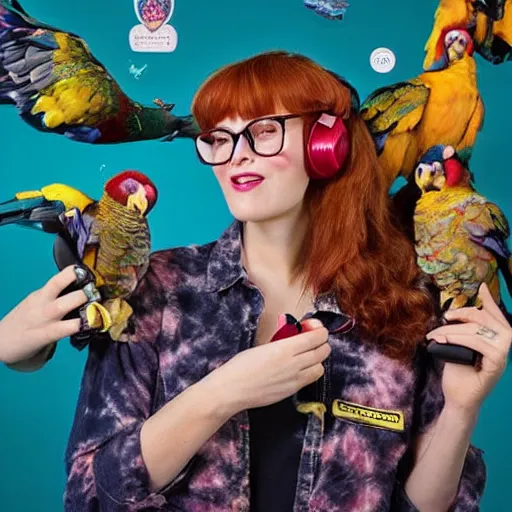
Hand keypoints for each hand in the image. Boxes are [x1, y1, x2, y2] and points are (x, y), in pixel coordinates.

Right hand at [0, 265, 88, 365]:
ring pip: (62, 304)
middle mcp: (41, 302)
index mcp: (41, 294)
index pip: (59, 278)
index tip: (92, 270)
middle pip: (58, 285)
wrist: (0, 343)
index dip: (75, 272)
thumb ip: (56, 298)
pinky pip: (63, 329)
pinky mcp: (44, 335)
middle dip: (79, 282)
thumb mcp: (37, 304)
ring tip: (97, 299)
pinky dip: (78, 325)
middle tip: (98, 285)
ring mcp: (43, 319)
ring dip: (81, 300)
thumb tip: (84, 293)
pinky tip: (91, 323)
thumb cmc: (24, 322)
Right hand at [205, 319, 329, 414]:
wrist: (232, 389)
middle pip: (323, 351)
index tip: (313, 327)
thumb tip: (296, 337)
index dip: (319, 330)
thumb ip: (283, 341)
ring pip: (321, 367)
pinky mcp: (292, 391)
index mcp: (285, 348)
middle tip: (312, 339)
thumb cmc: (241, 366)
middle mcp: (294, 364)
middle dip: (321, 343)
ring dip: (317, 359)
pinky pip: (310, 379)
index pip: (316, 337)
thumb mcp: (263, 345)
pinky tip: (300, 368)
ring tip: (307, 355)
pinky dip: (310, 372)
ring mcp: (294, 379)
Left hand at [426, 283, 511, 413]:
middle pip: (486, 318)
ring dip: (453, 329)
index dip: (489, 300)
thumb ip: (461, 332)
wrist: (458, 399)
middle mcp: (503, 345)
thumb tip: (452, 315)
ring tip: (436, 334)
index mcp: (495, 339)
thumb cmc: (458, 373)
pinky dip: (458, 339)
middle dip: (464, 313)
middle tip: (446, 316)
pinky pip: (479, 344)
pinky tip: (443, 339)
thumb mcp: (457, 346)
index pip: (494, 315)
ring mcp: (501, 355)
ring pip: (478, 330)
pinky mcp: (496, 365)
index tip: (482, 287)